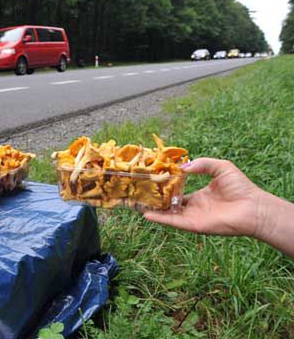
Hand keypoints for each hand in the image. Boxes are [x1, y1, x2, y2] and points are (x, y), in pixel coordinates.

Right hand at [143, 158, 263, 236]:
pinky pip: (173, 222)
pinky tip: (146, 214)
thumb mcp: (220, 167)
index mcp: (199, 195)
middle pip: (169, 203)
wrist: (253, 207)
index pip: (177, 191)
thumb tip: (182, 168)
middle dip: (155, 199)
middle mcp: (194, 206)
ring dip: (153, 210)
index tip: (153, 180)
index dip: (165, 186)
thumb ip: (202, 164)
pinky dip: (159, 219)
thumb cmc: (241, 187)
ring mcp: (192, 216)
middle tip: (139, 193)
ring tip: (135, 204)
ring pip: (167, 213)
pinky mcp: (193, 224)